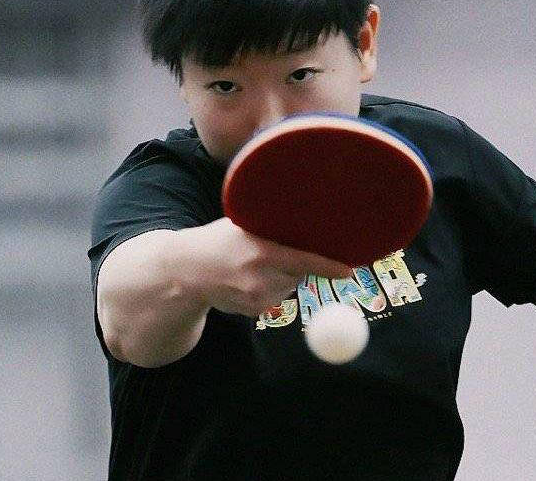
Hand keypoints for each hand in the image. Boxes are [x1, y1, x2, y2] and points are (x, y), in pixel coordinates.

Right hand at [186, 218, 352, 316]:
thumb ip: (269, 228)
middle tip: (272, 252)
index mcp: (259, 252)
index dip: (327, 266)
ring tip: (253, 266)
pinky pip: (275, 299)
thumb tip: (304, 223)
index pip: (302, 260)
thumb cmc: (217, 241)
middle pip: (298, 273)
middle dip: (295, 264)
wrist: (187, 271)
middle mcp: (259, 278)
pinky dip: (269, 289)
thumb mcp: (241, 227)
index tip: (348, 272)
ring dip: (282, 277)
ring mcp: (256, 298)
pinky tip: (247, 280)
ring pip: (288, 286)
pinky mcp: (253, 311)